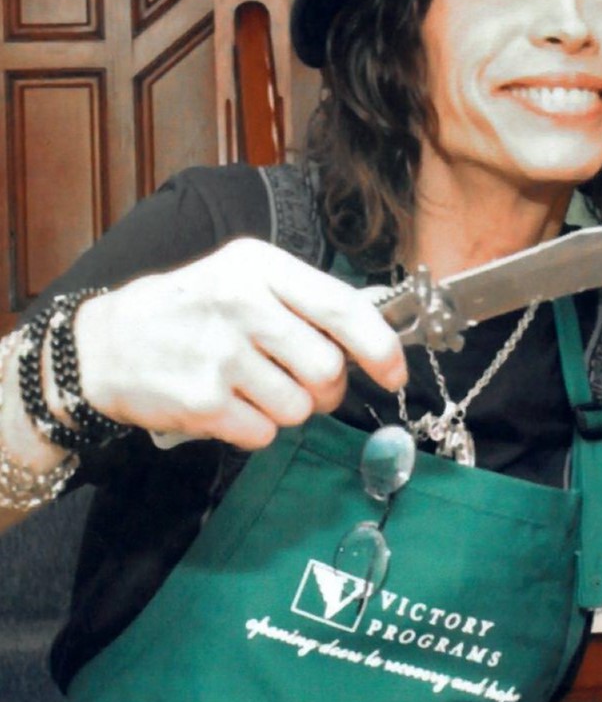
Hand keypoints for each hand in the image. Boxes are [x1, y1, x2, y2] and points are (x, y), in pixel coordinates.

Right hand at [72, 238, 406, 449]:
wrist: (106, 343)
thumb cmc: (193, 310)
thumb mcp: (245, 278)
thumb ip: (306, 300)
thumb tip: (377, 334)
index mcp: (260, 268)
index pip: (343, 308)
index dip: (380, 347)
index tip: (395, 373)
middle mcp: (241, 305)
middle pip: (328, 369)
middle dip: (328, 389)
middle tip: (307, 384)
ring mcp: (220, 354)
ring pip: (299, 406)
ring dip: (289, 408)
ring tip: (256, 388)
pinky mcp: (201, 401)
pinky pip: (264, 433)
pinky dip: (257, 429)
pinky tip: (231, 405)